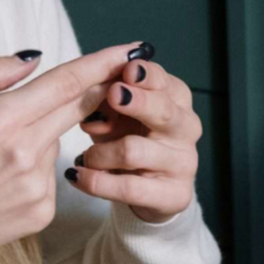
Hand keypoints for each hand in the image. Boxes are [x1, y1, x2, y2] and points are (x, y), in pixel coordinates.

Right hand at [0, 44, 137, 248]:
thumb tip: (32, 58)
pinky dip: (33, 168)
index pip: (65, 83)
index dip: (102, 63)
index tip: (131, 49)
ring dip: (40, 134)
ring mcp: (38, 186)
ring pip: (57, 141)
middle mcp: (25, 153)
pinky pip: (50, 175)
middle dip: (95, 90)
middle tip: (108, 75)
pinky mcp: (43, 211)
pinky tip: (0, 179)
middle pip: (76, 109)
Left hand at [69, 47, 202, 223]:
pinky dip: (96, 181)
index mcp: (175, 99)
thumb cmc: (127, 139)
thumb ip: (105, 100)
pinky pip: (129, 187)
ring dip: (99, 152)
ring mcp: (184, 162)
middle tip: (113, 96)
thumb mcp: (114, 114)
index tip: (127, 69)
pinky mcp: (175, 194)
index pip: (164, 81)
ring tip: (85, 158)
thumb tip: (94, 91)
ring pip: (134, 150)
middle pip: (164, 111)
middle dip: (138, 101)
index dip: (146, 75)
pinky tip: (77, 175)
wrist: (144, 189)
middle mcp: (186, 128)